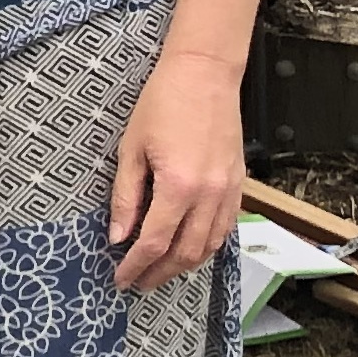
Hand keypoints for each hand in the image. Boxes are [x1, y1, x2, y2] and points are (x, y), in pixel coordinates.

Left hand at [108, 48, 244, 298]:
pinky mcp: (239, 185)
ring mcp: (229, 192)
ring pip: (209, 246)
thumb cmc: (162, 104)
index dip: (136, 265)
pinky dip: (206, 247)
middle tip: (137, 282)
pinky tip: (189, 250)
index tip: (120, 278)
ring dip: (184, 266)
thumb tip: (118, 236)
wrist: (204, 74)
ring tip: (160, 272)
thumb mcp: (131, 149)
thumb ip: (125, 197)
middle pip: (185, 253)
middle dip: (159, 273)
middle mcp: (209, 195)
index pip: (155, 242)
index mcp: (179, 186)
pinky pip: (225, 229)